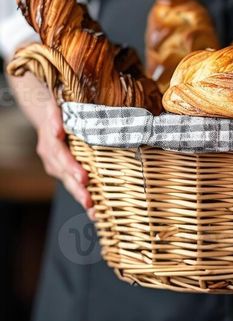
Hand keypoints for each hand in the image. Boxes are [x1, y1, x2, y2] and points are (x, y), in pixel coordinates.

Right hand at [36, 95, 93, 217]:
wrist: (49, 115)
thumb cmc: (60, 110)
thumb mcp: (56, 107)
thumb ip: (55, 117)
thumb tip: (58, 130)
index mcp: (51, 141)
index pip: (61, 155)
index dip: (71, 167)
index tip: (83, 178)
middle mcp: (51, 156)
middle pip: (65, 174)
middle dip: (78, 188)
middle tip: (89, 200)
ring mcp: (55, 165)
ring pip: (68, 183)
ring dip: (81, 196)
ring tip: (94, 210)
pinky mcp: (62, 171)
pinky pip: (73, 185)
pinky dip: (83, 198)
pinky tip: (95, 213)